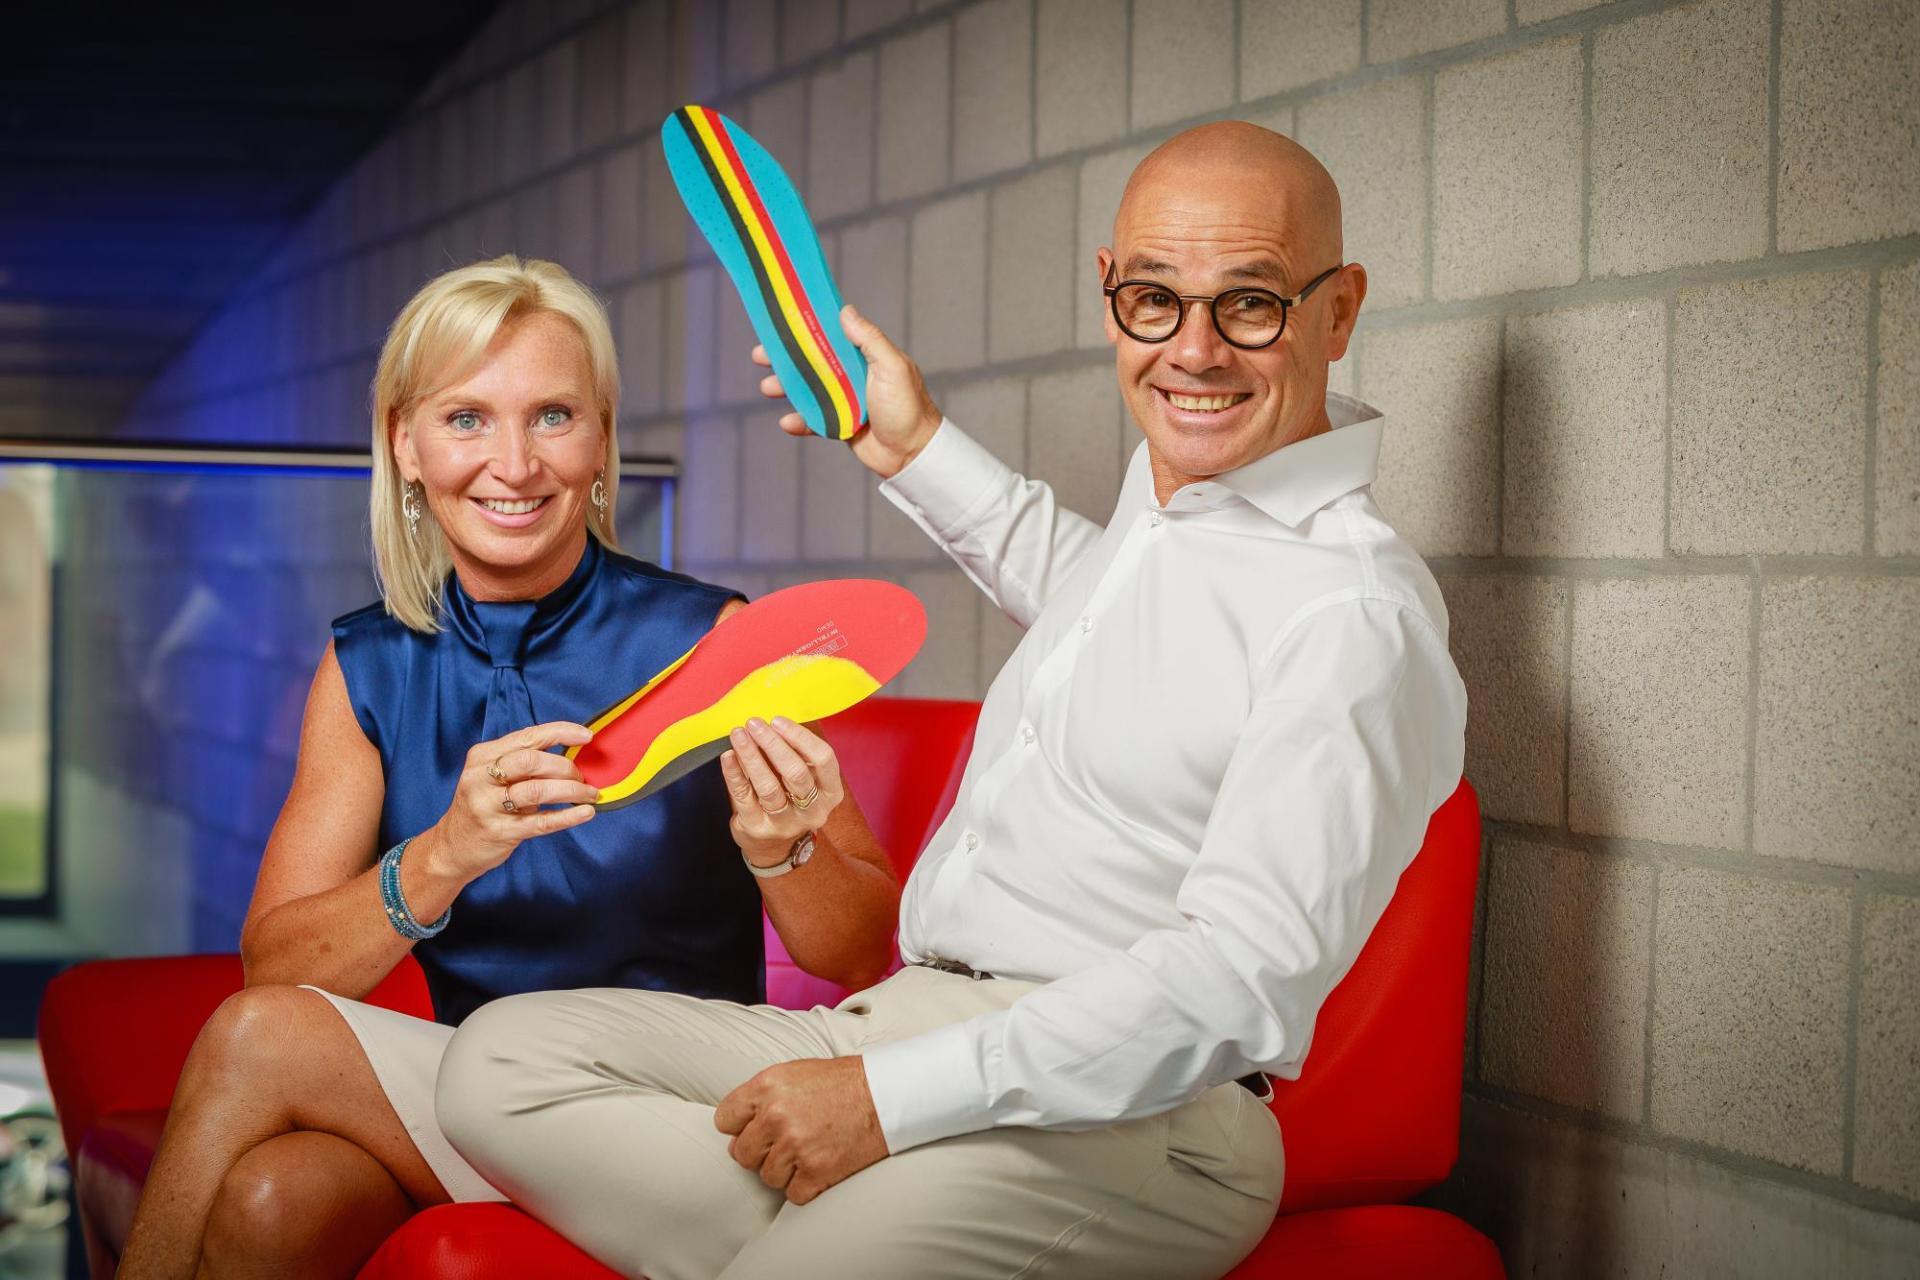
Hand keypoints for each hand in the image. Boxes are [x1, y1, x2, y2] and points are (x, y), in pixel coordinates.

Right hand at [427, 721, 599, 880]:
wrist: (452, 847)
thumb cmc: (483, 805)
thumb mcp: (493, 777)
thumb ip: (523, 764)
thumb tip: (572, 757)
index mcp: (482, 756)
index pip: (527, 736)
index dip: (560, 733)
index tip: (586, 736)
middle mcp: (481, 778)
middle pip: (532, 761)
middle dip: (566, 767)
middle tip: (583, 778)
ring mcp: (487, 806)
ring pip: (538, 790)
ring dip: (571, 791)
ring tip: (590, 794)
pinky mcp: (499, 832)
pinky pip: (540, 822)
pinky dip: (568, 816)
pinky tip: (585, 813)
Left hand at [714, 1057, 887, 1203]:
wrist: (885, 1095)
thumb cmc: (842, 1083)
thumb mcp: (794, 1073)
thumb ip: (761, 1098)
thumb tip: (736, 1133)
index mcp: (767, 1086)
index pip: (725, 1119)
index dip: (739, 1126)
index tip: (755, 1128)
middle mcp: (776, 1116)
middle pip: (742, 1153)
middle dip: (762, 1151)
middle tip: (787, 1140)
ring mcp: (796, 1146)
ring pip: (767, 1176)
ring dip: (785, 1169)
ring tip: (809, 1149)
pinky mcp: (817, 1171)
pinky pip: (792, 1194)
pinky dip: (806, 1185)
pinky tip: (820, 1165)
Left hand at [720, 716, 844, 866]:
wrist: (775, 847)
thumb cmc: (791, 799)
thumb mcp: (805, 780)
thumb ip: (796, 754)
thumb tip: (771, 724)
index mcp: (830, 792)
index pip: (823, 759)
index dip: (800, 737)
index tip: (778, 721)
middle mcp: (812, 811)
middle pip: (796, 773)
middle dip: (773, 744)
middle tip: (754, 724)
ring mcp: (785, 823)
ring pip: (769, 787)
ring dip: (752, 756)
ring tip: (739, 735)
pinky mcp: (758, 828)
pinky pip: (744, 797)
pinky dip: (734, 774)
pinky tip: (728, 756)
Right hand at [750, 303, 942, 478]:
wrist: (913, 453)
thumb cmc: (908, 407)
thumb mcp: (892, 367)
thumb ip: (869, 340)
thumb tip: (846, 311)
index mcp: (863, 357)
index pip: (830, 335)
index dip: (806, 328)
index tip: (781, 321)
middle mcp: (852, 375)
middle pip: (811, 361)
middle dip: (785, 358)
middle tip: (760, 355)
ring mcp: (844, 400)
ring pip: (807, 390)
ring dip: (785, 387)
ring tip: (768, 387)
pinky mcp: (840, 424)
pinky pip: (813, 420)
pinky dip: (799, 421)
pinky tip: (787, 422)